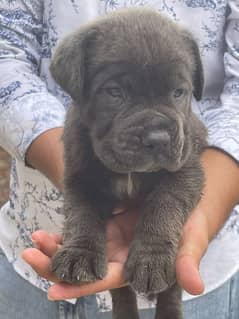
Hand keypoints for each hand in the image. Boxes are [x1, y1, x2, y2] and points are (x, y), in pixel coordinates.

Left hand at [22, 206, 204, 299]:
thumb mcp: (190, 239)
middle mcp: (119, 258)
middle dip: (57, 267)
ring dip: (56, 250)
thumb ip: (187, 260)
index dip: (83, 286)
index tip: (55, 289)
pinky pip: (83, 233)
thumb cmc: (189, 225)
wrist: (184, 204)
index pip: (107, 280)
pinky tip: (48, 232)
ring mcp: (111, 243)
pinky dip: (66, 235)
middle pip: (84, 269)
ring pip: (79, 252)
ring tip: (36, 240)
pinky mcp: (108, 227)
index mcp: (136, 267)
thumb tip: (195, 286)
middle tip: (32, 254)